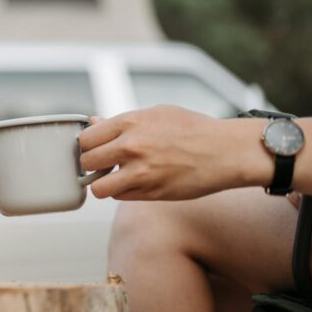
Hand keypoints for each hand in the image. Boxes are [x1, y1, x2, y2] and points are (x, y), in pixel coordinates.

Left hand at [78, 105, 271, 200]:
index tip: (96, 147)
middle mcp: (131, 147)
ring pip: (98, 188)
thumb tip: (93, 123)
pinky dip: (122, 192)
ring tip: (115, 177)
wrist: (226, 151)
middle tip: (105, 164)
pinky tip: (135, 183)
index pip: (85, 138)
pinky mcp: (151, 193)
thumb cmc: (192, 129)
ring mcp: (140, 172)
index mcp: (130, 122)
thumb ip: (121, 122)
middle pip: (87, 162)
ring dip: (103, 184)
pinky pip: (119, 197)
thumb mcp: (155, 114)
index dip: (88, 145)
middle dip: (92, 165)